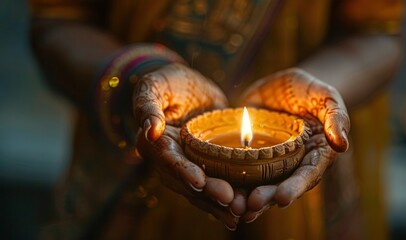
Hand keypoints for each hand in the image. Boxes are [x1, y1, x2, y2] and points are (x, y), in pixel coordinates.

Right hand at [133, 63, 243, 229]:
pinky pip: (218, 181)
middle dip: (208, 193)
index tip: (199, 182)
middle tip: (230, 201)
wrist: (188, 87)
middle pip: (187, 182)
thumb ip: (148, 105)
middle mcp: (170, 161)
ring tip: (241, 213)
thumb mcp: (153, 86)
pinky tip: (246, 209)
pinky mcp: (208, 164)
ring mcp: (190, 165)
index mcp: (153, 144)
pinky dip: (231, 196)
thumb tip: (150, 130)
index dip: (183, 171)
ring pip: (203, 189)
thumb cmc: (166, 82)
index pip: (167, 160)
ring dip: (220, 203)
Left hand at [239, 68, 349, 221]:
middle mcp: (290, 165)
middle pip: (279, 185)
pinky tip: (213, 187)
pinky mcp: (245, 153)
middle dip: (265, 197)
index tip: (282, 198)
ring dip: (244, 196)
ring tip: (232, 206)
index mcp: (313, 156)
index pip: (306, 175)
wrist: (285, 85)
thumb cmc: (312, 92)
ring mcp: (267, 161)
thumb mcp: (326, 98)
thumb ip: (336, 118)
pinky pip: (235, 167)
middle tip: (251, 205)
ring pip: (256, 183)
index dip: (295, 187)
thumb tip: (342, 145)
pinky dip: (226, 178)